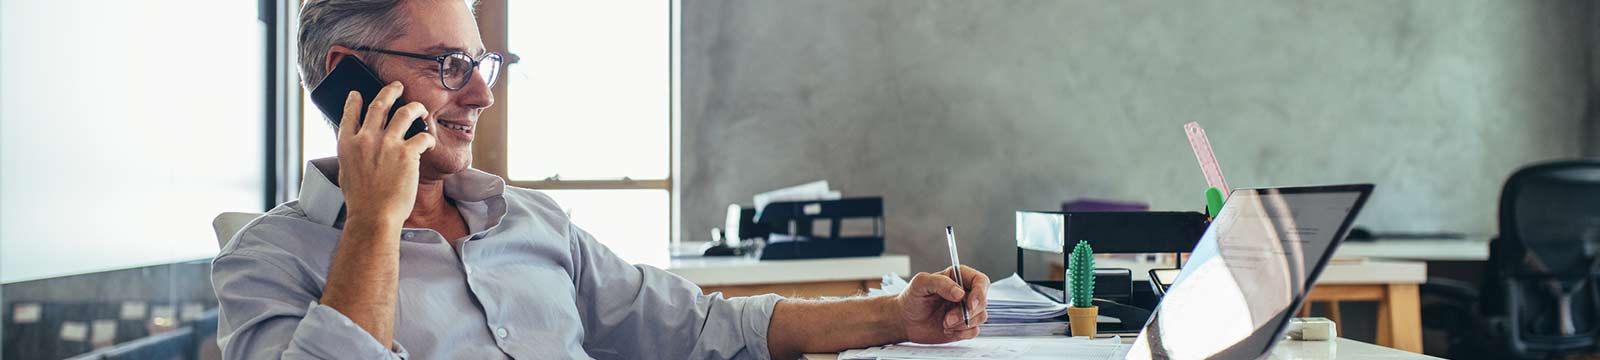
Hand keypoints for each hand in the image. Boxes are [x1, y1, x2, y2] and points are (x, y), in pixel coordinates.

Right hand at [335, 82, 435, 224]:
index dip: (354, 101)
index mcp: (347, 144)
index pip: (349, 114)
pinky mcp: (407, 153)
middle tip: (397, 86)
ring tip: (420, 108)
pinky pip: (422, 136)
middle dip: (389, 91)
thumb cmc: (361, 201)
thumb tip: (357, 147)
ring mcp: (387, 144)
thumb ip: (352, 155)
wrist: (374, 216)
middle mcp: (366, 139)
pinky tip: (430, 144)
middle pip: (379, 104)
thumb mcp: (347, 173)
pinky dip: (428, 138)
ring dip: (415, 107)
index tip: (358, 93)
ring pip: (405, 112)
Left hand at [894, 265, 989, 342]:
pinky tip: (947, 329)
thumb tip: (960, 292)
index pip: (980, 281)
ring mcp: (965, 310)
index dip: (980, 293)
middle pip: (982, 301)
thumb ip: (940, 282)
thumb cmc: (911, 298)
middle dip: (967, 313)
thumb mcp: (920, 283)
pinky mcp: (963, 326)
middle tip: (948, 318)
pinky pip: (974, 331)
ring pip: (980, 317)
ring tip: (944, 323)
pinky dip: (961, 332)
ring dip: (962, 323)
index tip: (969, 304)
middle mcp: (965, 293)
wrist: (904, 320)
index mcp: (958, 277)